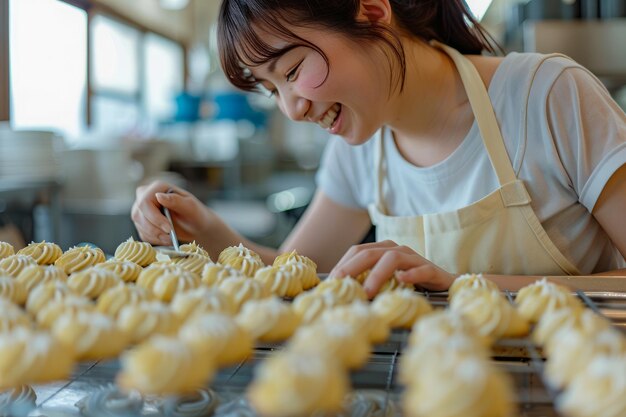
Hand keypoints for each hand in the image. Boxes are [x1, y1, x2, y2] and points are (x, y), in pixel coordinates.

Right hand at [131, 180, 213, 245]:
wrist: (195, 226)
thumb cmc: (194, 213)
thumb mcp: (189, 206)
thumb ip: (175, 200)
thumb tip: (158, 196)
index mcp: (157, 188)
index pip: (145, 202)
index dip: (154, 218)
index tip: (168, 229)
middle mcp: (145, 196)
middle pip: (139, 215)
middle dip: (155, 230)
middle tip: (170, 236)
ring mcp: (141, 210)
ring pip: (140, 226)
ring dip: (156, 236)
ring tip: (171, 238)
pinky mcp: (141, 223)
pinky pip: (142, 234)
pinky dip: (155, 240)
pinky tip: (166, 238)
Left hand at [329, 240, 454, 297]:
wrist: (444, 285)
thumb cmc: (410, 284)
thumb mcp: (385, 282)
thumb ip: (367, 282)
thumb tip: (341, 292)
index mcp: (383, 250)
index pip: (358, 251)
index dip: (343, 264)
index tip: (331, 281)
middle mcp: (397, 250)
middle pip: (370, 253)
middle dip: (353, 267)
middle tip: (341, 283)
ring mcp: (414, 258)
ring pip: (392, 258)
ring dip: (377, 274)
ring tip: (368, 291)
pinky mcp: (431, 269)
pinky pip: (420, 269)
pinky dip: (410, 274)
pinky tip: (402, 280)